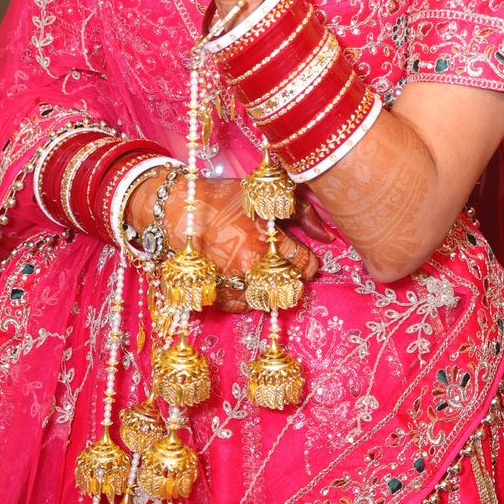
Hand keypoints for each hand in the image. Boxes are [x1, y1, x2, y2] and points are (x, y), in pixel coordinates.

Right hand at [128, 172, 323, 312]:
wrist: (175, 210)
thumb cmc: (222, 197)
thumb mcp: (263, 195)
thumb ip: (301, 211)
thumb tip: (328, 236)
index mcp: (268, 238)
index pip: (304, 264)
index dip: (307, 263)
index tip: (304, 260)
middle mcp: (252, 265)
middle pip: (288, 285)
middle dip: (290, 276)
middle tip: (283, 267)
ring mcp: (232, 283)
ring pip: (266, 298)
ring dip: (268, 288)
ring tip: (262, 274)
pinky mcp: (214, 295)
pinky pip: (241, 307)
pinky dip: (247, 298)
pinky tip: (245, 282)